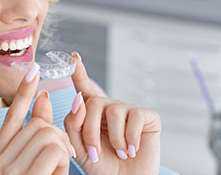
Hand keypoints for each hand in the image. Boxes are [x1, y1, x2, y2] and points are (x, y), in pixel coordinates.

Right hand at [0, 63, 74, 174]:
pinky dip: (64, 162)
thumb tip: (43, 95)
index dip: (24, 92)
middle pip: (37, 124)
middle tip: (62, 157)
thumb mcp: (39, 160)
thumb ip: (40, 131)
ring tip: (57, 171)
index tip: (34, 69)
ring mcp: (6, 170)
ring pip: (47, 133)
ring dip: (63, 150)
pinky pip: (55, 150)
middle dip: (58, 136)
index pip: (12, 116)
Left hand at [64, 53, 160, 174]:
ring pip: (113, 111)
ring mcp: (129, 110)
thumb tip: (78, 99)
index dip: (79, 72)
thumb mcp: (79, 148)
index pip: (83, 88)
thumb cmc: (102, 166)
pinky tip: (132, 150)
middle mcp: (110, 107)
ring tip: (119, 154)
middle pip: (94, 103)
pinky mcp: (147, 116)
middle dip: (90, 131)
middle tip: (95, 154)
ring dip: (113, 139)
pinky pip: (135, 117)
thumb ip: (73, 124)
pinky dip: (130, 138)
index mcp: (91, 113)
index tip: (74, 56)